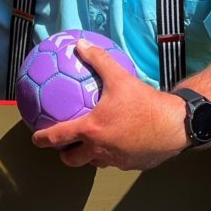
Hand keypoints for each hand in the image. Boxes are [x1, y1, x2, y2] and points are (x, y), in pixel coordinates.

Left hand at [30, 38, 188, 169]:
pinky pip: (116, 162)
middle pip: (73, 159)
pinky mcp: (132, 166)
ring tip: (89, 145)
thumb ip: (98, 60)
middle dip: (65, 155)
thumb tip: (80, 45)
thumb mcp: (120, 77)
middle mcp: (99, 150)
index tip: (35, 138)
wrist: (175, 126)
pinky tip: (119, 143)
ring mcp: (116, 160)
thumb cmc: (144, 102)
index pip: (58, 137)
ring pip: (95, 163)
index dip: (43, 139)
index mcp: (91, 130)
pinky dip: (112, 155)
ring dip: (88, 156)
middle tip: (64, 146)